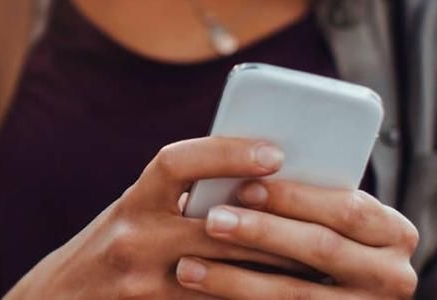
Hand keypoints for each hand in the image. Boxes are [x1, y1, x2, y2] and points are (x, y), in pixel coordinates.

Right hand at [6, 137, 303, 298]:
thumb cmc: (111, 252)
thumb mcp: (135, 215)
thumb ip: (180, 199)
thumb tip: (255, 179)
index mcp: (132, 203)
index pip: (176, 164)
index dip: (225, 153)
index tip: (274, 153)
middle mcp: (133, 240)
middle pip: (216, 227)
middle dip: (273, 223)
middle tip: (325, 219)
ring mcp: (142, 285)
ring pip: (224, 276)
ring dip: (273, 270)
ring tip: (318, 263)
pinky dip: (248, 297)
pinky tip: (280, 295)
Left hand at [174, 179, 419, 298]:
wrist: (338, 297)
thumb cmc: (325, 240)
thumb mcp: (332, 219)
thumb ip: (309, 200)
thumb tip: (248, 165)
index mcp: (395, 233)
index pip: (347, 208)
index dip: (295, 197)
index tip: (245, 186)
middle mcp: (394, 277)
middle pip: (321, 249)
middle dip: (262, 233)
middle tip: (212, 220)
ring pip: (296, 295)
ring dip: (236, 280)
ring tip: (188, 267)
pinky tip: (205, 295)